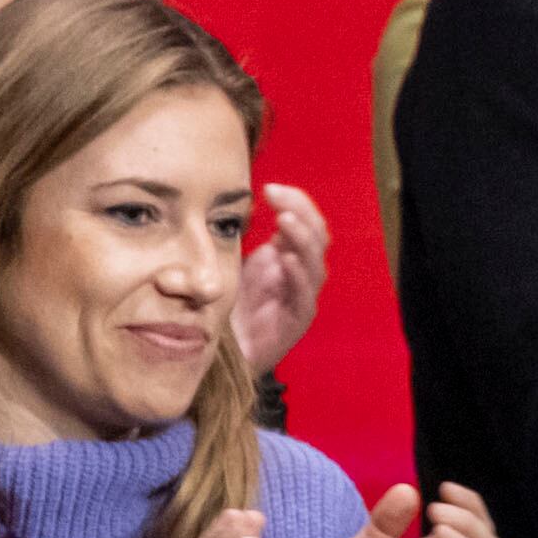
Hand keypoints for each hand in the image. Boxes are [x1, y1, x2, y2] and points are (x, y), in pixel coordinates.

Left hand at [235, 182, 327, 373]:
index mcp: (289, 256)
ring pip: (315, 263)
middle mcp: (300, 274)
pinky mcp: (296, 321)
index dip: (295, 202)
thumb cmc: (225, 303)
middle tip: (277, 197)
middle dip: (300, 212)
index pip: (306, 222)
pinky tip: (287, 259)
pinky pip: (304, 296)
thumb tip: (236, 199)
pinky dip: (298, 276)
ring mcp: (301, 297)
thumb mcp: (234, 260)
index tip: (269, 187)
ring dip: (302, 239)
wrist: (221, 350)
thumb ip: (243, 235)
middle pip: (317, 237)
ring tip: (285, 220)